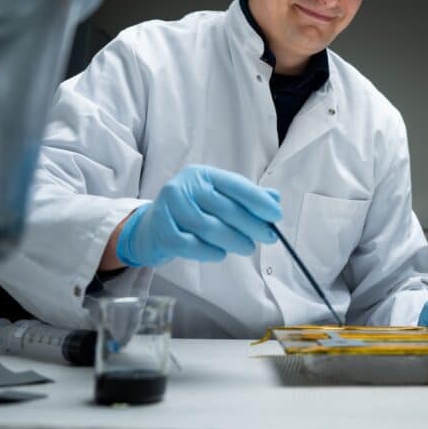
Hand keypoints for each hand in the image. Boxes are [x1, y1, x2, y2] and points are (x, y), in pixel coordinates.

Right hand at [116, 165, 280, 266]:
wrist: (151, 229)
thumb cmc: (191, 212)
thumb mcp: (216, 199)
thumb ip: (244, 198)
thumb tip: (275, 199)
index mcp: (201, 174)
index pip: (235, 185)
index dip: (258, 200)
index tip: (276, 215)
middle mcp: (184, 186)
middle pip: (225, 208)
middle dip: (252, 225)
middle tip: (269, 237)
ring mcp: (169, 207)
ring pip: (210, 228)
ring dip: (234, 241)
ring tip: (247, 248)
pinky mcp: (161, 230)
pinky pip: (191, 245)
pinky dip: (210, 252)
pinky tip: (220, 254)